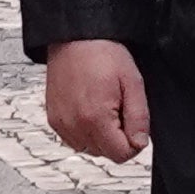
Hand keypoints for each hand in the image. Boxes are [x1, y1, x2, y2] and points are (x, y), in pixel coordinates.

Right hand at [40, 37, 151, 161]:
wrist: (74, 38)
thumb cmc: (102, 54)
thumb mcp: (132, 82)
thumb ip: (139, 117)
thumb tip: (140, 143)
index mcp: (95, 118)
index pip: (121, 155)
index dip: (134, 142)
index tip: (134, 123)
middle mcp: (74, 125)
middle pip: (105, 153)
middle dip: (117, 137)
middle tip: (118, 108)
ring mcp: (61, 123)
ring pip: (90, 148)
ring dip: (101, 135)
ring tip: (103, 107)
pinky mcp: (54, 120)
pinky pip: (74, 139)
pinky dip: (85, 131)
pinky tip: (90, 109)